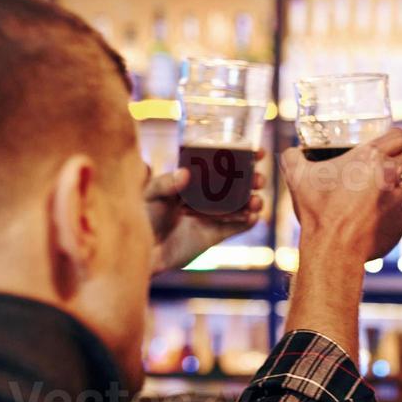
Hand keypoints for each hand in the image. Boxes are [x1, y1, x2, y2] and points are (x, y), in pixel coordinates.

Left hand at [147, 150, 265, 273]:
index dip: (243, 156)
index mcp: (196, 178)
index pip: (223, 163)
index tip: (257, 151)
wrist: (143, 249)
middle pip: (239, 183)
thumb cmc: (143, 216)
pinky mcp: (216, 234)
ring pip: (242, 205)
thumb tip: (186, 173)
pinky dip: (247, 222)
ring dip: (254, 201)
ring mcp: (214, 214)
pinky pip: (237, 227)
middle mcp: (209, 194)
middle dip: (254, 179)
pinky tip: (252, 217)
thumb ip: (166, 183)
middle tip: (257, 179)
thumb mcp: (150, 195)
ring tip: (255, 202)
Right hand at [281, 130, 401, 261]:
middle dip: (393, 163)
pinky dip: (391, 213)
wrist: (332, 249)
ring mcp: (400, 198)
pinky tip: (373, 219)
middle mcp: (390, 174)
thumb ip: (293, 158)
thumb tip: (291, 153)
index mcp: (369, 157)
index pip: (398, 135)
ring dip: (392, 189)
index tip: (387, 145)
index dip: (393, 139)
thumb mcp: (297, 177)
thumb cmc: (317, 211)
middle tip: (374, 173)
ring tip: (369, 199)